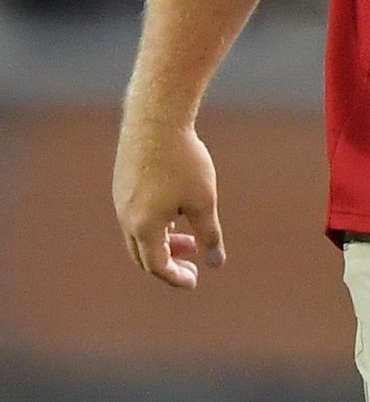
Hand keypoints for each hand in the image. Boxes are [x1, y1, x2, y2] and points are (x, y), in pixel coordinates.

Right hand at [112, 115, 224, 288]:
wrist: (156, 120)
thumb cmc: (184, 161)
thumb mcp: (203, 200)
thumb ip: (209, 234)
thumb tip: (216, 263)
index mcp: (144, 227)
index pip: (157, 266)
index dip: (176, 278)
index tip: (195, 281)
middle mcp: (126, 218)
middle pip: (143, 255)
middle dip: (169, 263)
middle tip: (193, 264)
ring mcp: (120, 201)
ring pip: (138, 236)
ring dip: (163, 243)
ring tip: (190, 237)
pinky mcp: (122, 185)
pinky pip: (136, 216)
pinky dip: (156, 225)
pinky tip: (177, 212)